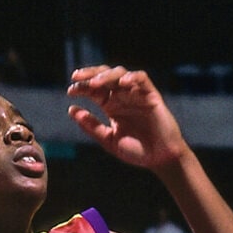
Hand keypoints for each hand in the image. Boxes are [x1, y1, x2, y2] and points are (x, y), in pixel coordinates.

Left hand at [68, 66, 186, 170]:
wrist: (161, 159)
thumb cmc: (137, 151)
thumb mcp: (109, 140)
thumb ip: (91, 125)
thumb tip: (71, 109)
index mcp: (111, 106)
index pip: (93, 90)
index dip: (81, 87)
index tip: (71, 91)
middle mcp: (122, 97)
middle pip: (104, 76)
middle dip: (90, 74)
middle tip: (76, 77)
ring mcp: (137, 94)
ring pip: (120, 73)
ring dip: (106, 75)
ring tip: (95, 83)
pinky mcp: (151, 95)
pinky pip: (142, 79)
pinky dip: (132, 77)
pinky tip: (122, 83)